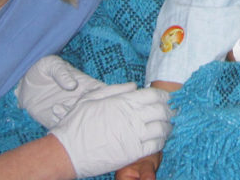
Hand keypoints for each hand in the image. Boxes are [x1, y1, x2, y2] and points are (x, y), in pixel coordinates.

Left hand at [16, 55, 122, 128]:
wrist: (23, 84)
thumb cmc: (41, 69)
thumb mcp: (51, 65)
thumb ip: (61, 73)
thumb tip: (72, 86)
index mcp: (86, 85)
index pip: (103, 92)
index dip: (108, 96)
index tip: (102, 96)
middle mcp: (81, 100)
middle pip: (96, 110)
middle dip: (93, 112)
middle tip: (80, 106)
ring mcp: (70, 111)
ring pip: (81, 121)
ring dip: (74, 117)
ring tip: (59, 107)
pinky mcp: (57, 120)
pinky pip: (65, 127)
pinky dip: (63, 123)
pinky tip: (54, 111)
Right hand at [50, 86, 171, 177]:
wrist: (67, 151)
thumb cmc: (76, 123)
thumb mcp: (91, 98)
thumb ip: (115, 89)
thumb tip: (134, 85)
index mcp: (123, 101)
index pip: (153, 95)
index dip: (163, 95)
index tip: (165, 98)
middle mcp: (132, 117)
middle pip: (161, 111)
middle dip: (169, 110)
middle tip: (171, 111)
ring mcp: (133, 136)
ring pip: (161, 128)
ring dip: (167, 126)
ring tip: (168, 125)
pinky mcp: (132, 153)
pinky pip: (154, 146)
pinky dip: (161, 141)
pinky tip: (160, 139)